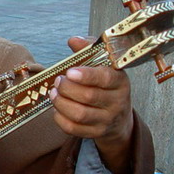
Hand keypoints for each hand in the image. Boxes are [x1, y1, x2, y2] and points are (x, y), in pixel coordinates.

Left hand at [49, 36, 133, 173]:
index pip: (106, 79)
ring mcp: (106, 120)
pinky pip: (73, 128)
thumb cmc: (105, 86)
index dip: (86, 75)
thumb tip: (73, 40)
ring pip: (79, 114)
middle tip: (58, 81)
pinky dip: (59, 118)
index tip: (69, 72)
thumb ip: (88, 50)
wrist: (118, 118)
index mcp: (120, 82)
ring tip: (54, 93)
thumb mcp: (102, 65)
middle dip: (67, 88)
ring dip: (61, 103)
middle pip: (89, 97)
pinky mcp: (96, 133)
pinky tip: (57, 108)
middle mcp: (117, 102)